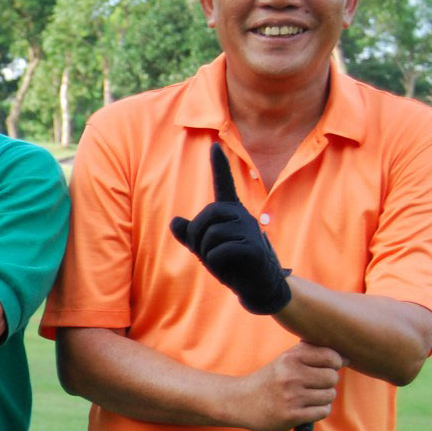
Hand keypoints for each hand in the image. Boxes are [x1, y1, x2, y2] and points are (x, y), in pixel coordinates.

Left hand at [170, 143, 291, 314]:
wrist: (257, 285)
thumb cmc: (231, 263)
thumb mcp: (206, 247)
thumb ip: (190, 234)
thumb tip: (175, 221)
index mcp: (230, 212)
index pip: (224, 184)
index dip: (219, 165)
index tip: (214, 145)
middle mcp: (242, 215)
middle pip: (205, 217)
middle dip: (198, 239)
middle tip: (210, 253)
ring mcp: (250, 229)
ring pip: (210, 237)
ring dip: (207, 254)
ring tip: (222, 261)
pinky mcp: (253, 247)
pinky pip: (219, 252)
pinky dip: (216, 263)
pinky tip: (229, 266)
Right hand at [236, 341, 342, 430]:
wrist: (240, 401)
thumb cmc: (270, 379)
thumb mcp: (285, 359)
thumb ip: (312, 353)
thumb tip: (347, 357)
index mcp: (290, 358)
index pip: (331, 356)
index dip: (334, 363)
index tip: (326, 368)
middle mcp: (290, 376)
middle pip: (332, 378)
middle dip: (327, 383)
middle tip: (314, 386)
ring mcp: (291, 397)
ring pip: (329, 396)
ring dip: (323, 398)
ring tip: (308, 398)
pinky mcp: (291, 416)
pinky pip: (322, 411)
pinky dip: (318, 411)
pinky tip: (306, 409)